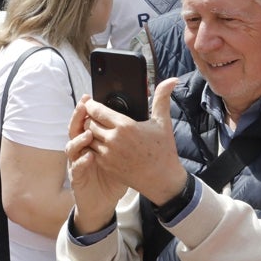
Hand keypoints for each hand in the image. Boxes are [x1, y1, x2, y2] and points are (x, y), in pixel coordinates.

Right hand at [67, 98, 128, 234]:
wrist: (103, 201)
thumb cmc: (113, 176)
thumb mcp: (122, 155)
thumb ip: (127, 138)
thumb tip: (141, 119)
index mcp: (91, 141)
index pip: (85, 121)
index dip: (86, 109)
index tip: (89, 98)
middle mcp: (82, 149)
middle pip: (75, 129)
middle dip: (78, 117)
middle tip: (85, 106)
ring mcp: (78, 163)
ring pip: (72, 146)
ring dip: (79, 139)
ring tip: (89, 133)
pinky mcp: (77, 178)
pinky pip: (76, 168)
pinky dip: (81, 161)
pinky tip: (89, 156)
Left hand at [78, 78, 187, 205]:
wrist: (162, 180)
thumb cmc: (163, 150)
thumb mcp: (163, 122)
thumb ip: (162, 98)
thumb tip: (172, 80)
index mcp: (125, 126)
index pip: (96, 110)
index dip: (91, 105)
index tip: (91, 102)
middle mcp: (113, 140)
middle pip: (89, 122)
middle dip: (90, 117)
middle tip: (94, 114)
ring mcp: (108, 154)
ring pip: (88, 137)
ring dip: (90, 132)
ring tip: (96, 127)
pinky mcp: (106, 166)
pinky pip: (91, 151)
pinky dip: (93, 145)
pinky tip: (100, 141)